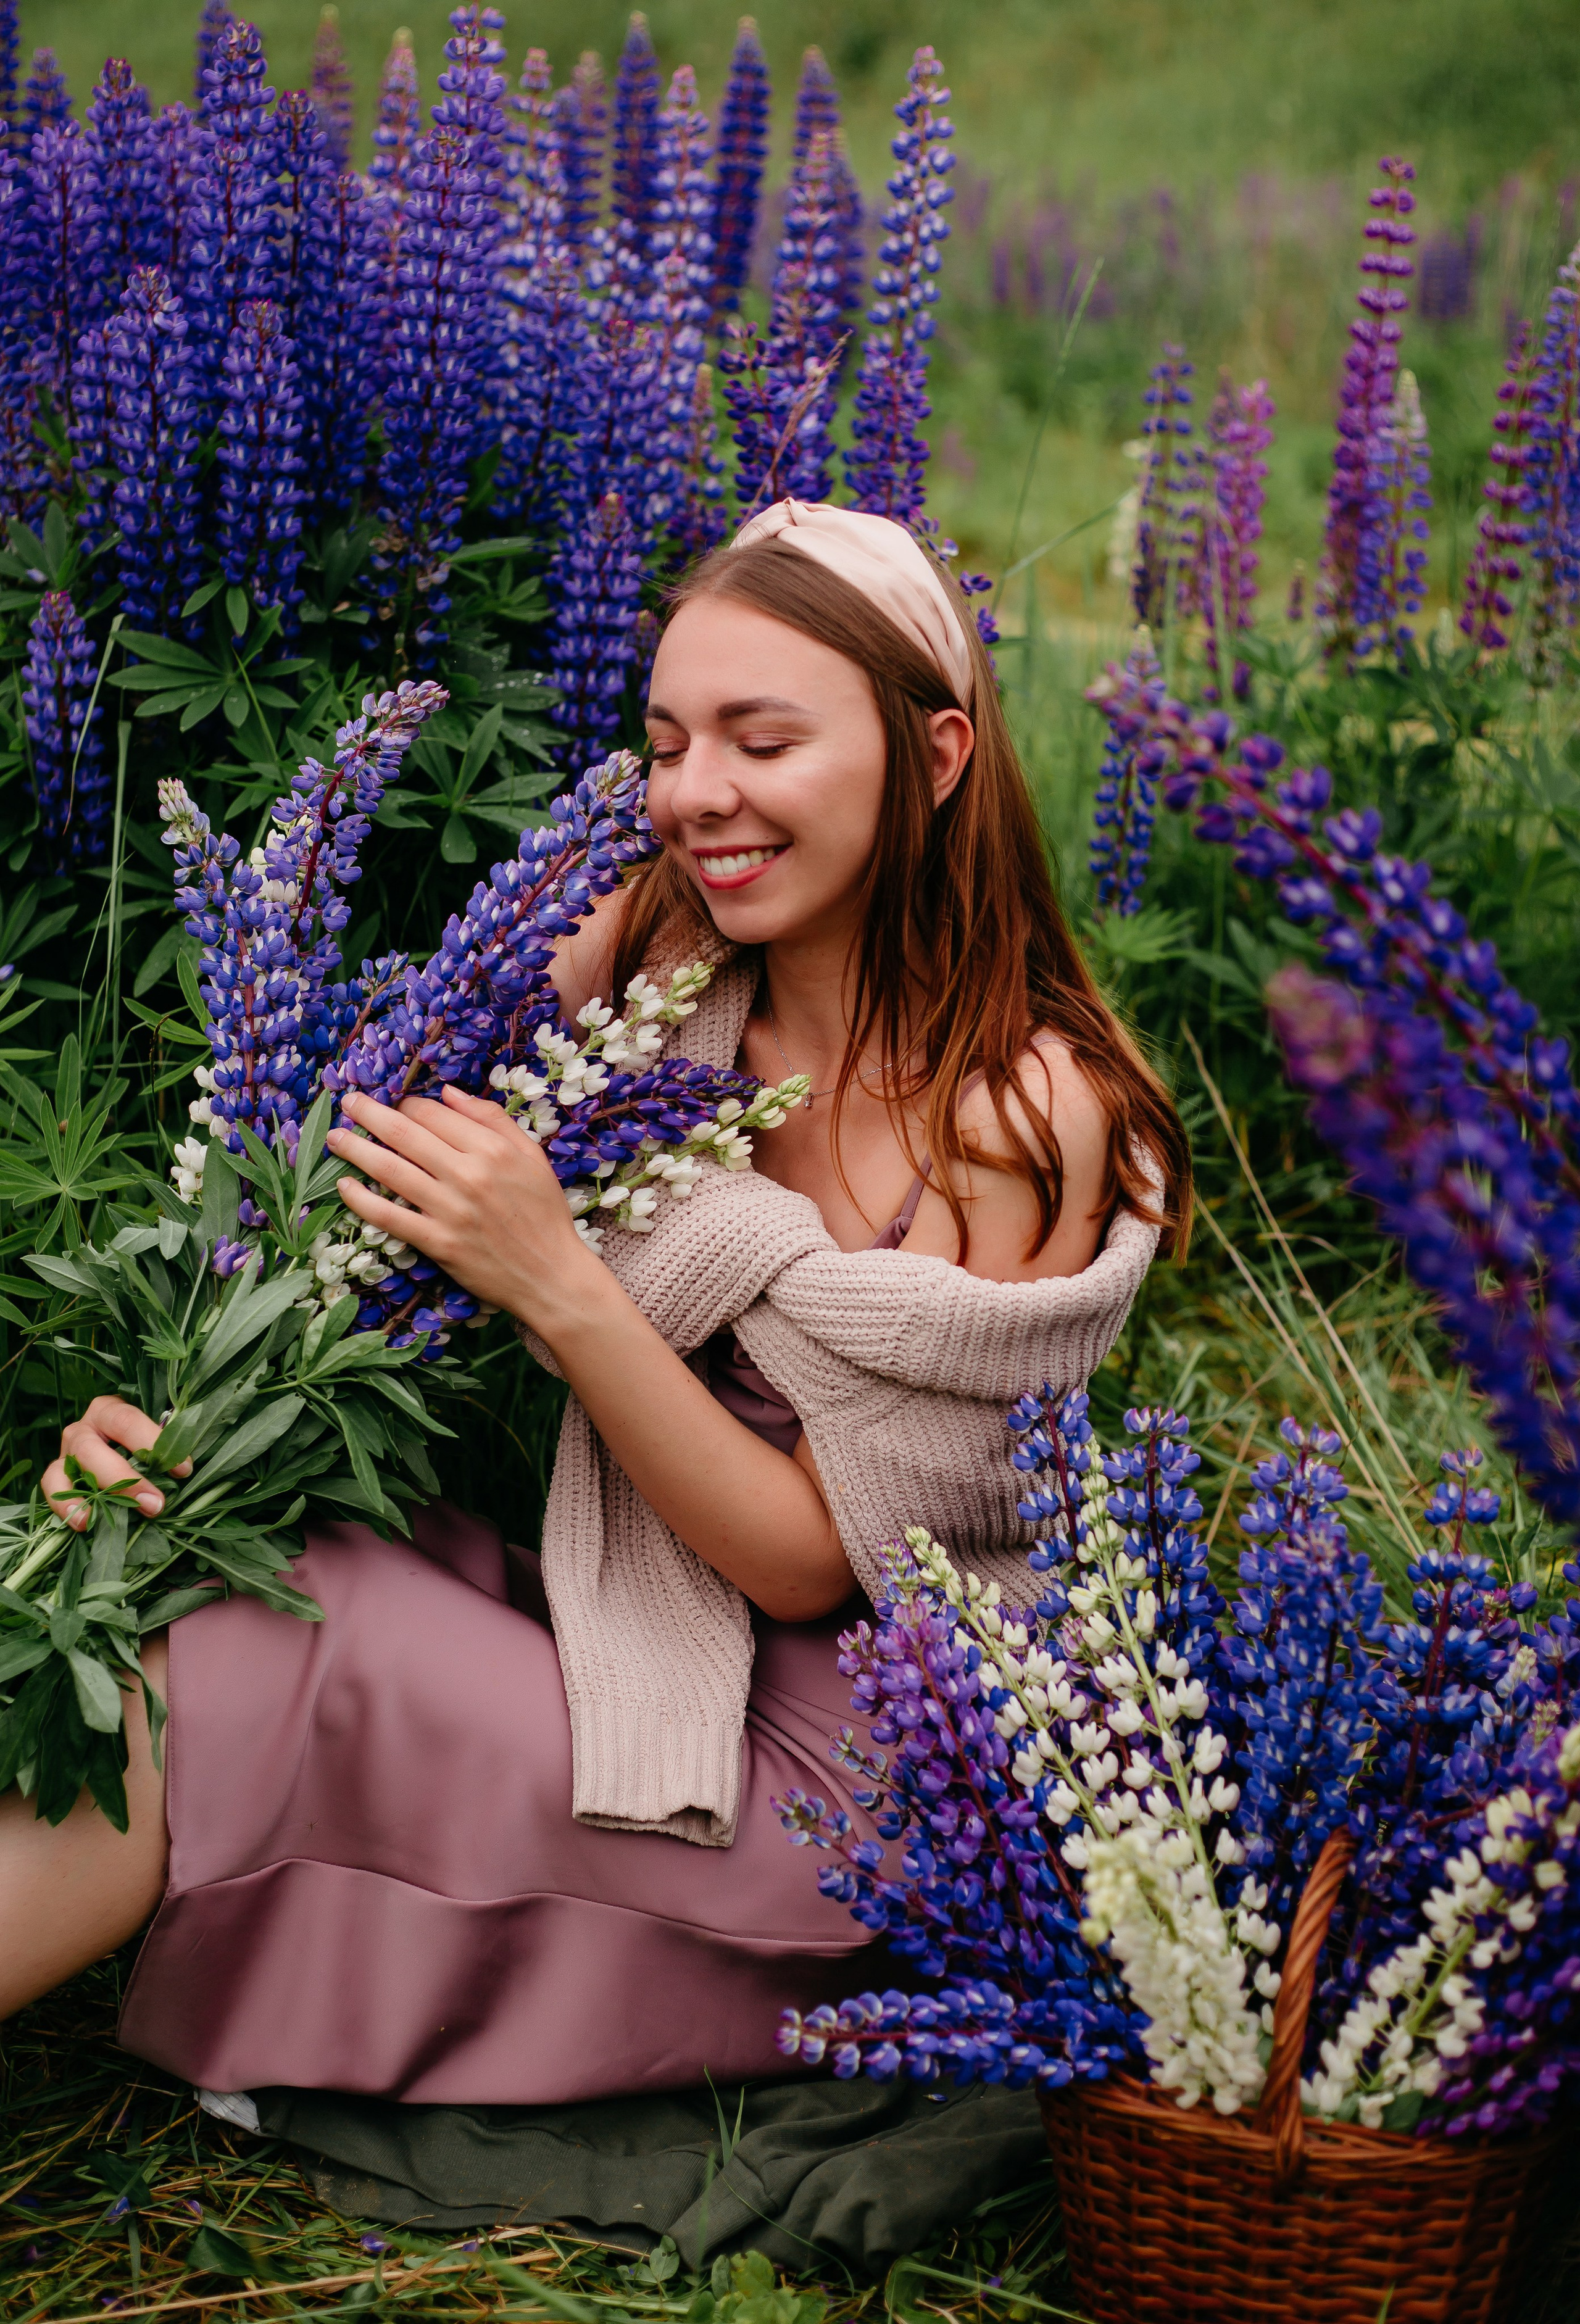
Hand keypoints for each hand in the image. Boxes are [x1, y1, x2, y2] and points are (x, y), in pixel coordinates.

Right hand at [41, 1396, 192, 1531]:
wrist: (112, 1444)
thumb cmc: (140, 1440)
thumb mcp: (151, 1437)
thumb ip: (161, 1449)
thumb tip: (183, 1473)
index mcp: (110, 1410)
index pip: (127, 1421)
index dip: (153, 1444)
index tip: (183, 1470)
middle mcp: (84, 1428)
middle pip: (92, 1449)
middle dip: (123, 1480)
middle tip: (154, 1504)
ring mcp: (66, 1451)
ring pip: (66, 1469)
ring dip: (89, 1495)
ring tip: (105, 1518)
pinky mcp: (56, 1473)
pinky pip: (53, 1488)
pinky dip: (66, 1506)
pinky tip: (84, 1523)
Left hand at [326, 1087, 601, 1331]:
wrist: (551, 1274)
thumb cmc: (544, 1213)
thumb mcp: (531, 1156)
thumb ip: (492, 1119)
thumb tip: (449, 1092)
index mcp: (491, 1149)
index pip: (434, 1113)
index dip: (408, 1104)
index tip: (395, 1104)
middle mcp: (468, 1174)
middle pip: (404, 1134)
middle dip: (369, 1113)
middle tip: (347, 1102)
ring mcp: (450, 1209)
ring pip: (390, 1170)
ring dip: (355, 1149)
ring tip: (334, 1138)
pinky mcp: (438, 1242)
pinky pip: (390, 1217)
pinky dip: (363, 1200)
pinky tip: (344, 1187)